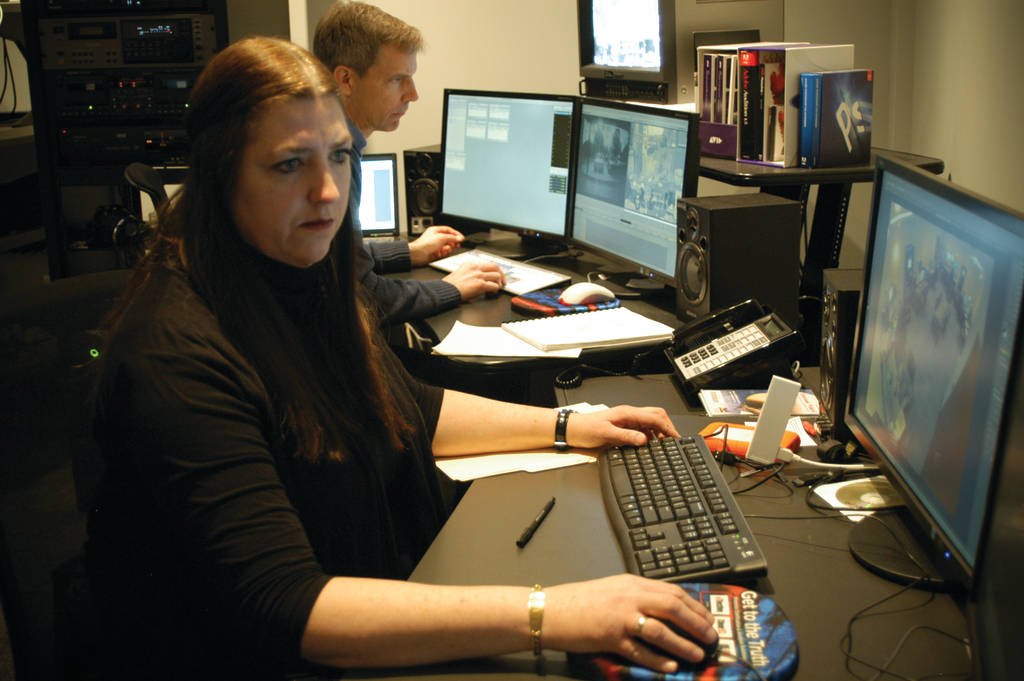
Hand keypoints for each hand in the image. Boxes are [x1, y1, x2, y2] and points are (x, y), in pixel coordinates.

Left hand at [408, 225, 464, 266]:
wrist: (418, 253)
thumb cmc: (425, 243)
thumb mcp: (441, 237)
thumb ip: (452, 238)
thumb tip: (459, 238)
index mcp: (436, 231)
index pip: (448, 230)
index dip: (456, 233)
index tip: (461, 237)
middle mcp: (436, 237)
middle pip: (448, 239)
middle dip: (454, 242)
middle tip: (458, 244)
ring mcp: (436, 245)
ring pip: (447, 246)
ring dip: (449, 248)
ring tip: (448, 250)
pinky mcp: (436, 253)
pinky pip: (444, 253)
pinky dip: (445, 253)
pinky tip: (443, 253)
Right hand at [442, 262, 505, 300]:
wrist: (445, 290)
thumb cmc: (449, 285)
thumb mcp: (459, 274)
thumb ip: (469, 274)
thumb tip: (476, 280)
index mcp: (469, 265)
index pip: (486, 264)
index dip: (492, 271)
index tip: (494, 275)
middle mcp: (475, 268)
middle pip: (495, 266)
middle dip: (501, 274)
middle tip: (502, 281)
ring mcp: (478, 276)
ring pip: (497, 275)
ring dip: (498, 283)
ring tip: (495, 288)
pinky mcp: (480, 285)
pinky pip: (494, 286)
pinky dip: (495, 290)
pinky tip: (491, 293)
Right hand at [544, 574, 717, 673]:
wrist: (550, 610)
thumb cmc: (579, 602)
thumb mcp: (612, 590)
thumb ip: (637, 596)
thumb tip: (665, 610)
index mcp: (632, 583)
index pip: (671, 591)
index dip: (694, 606)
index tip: (708, 618)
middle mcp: (629, 596)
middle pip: (672, 606)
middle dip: (696, 622)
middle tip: (711, 637)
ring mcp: (620, 617)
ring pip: (661, 629)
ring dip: (683, 643)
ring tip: (697, 654)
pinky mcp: (610, 637)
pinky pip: (640, 650)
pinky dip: (658, 660)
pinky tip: (670, 667)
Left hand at [565, 406, 678, 448]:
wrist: (572, 430)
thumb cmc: (586, 429)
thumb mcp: (606, 434)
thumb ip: (626, 436)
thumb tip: (644, 439)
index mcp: (627, 414)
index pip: (654, 417)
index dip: (667, 427)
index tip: (676, 437)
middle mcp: (629, 415)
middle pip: (655, 416)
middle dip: (666, 426)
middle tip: (672, 441)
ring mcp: (627, 421)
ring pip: (650, 422)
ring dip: (658, 432)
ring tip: (662, 445)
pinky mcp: (623, 427)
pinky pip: (642, 429)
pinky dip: (649, 436)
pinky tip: (648, 445)